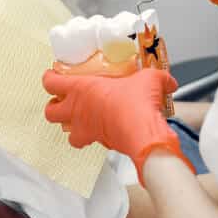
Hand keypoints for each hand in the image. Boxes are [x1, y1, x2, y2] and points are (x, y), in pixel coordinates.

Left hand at [43, 69, 194, 184]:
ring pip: (66, 133)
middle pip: (50, 111)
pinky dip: (94, 138)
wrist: (143, 134)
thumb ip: (158, 77)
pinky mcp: (99, 143)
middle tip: (64, 100)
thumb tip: (168, 81)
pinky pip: (90, 142)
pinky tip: (104, 130)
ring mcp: (86, 130)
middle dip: (54, 107)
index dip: (49, 78)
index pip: (51, 83)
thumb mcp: (149, 80)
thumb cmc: (137, 105)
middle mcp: (78, 111)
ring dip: (70, 127)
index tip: (53, 74)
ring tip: (80, 120)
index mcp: (81, 89)